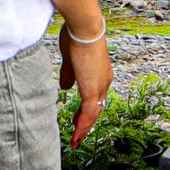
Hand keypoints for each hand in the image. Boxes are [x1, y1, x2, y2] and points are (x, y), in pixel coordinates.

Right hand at [60, 26, 112, 146]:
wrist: (85, 28)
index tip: (78, 120)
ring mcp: (99, 85)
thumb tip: (65, 87)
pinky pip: (89, 112)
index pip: (95, 97)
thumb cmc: (77, 37)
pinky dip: (83, 125)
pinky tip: (76, 134)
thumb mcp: (71, 60)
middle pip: (97, 108)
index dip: (86, 111)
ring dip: (84, 128)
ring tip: (76, 141)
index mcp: (99, 74)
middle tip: (78, 136)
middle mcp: (103, 81)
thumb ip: (69, 74)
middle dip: (86, 124)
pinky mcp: (92, 88)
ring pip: (94, 113)